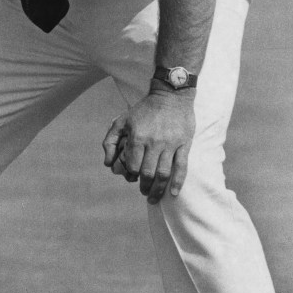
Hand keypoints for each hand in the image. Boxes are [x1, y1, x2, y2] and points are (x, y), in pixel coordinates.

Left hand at [102, 89, 195, 203]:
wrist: (171, 95)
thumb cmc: (144, 109)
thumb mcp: (122, 120)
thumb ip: (110, 141)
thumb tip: (108, 163)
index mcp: (138, 137)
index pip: (132, 166)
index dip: (131, 175)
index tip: (132, 178)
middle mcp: (154, 142)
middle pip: (148, 173)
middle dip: (144, 187)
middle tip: (144, 193)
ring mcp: (170, 144)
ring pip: (163, 174)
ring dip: (158, 189)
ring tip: (154, 197)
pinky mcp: (184, 144)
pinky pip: (181, 167)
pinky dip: (177, 182)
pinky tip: (174, 193)